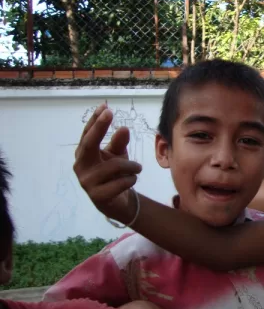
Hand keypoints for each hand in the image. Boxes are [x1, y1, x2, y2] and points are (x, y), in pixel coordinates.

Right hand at [73, 103, 141, 220]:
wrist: (118, 201)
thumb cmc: (115, 174)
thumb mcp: (118, 155)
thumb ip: (119, 143)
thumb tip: (124, 128)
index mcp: (84, 154)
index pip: (87, 134)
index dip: (95, 120)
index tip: (105, 106)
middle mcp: (81, 167)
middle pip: (88, 144)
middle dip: (99, 128)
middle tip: (109, 113)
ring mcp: (87, 182)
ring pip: (113, 166)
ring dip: (131, 166)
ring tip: (137, 168)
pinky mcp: (97, 196)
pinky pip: (120, 182)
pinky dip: (131, 179)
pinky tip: (132, 180)